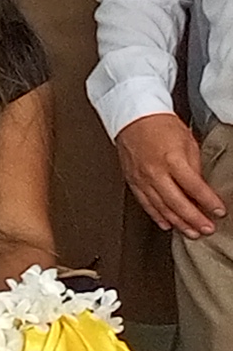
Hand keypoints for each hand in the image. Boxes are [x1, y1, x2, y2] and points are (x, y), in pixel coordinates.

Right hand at [116, 112, 224, 237]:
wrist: (133, 118)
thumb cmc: (160, 126)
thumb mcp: (187, 142)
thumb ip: (193, 167)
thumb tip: (200, 187)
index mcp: (172, 160)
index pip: (194, 187)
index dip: (208, 202)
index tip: (218, 211)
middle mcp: (155, 172)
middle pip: (177, 202)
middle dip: (194, 218)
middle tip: (206, 228)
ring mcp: (142, 179)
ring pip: (161, 207)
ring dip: (178, 222)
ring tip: (191, 232)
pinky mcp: (133, 182)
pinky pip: (145, 203)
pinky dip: (157, 216)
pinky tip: (167, 224)